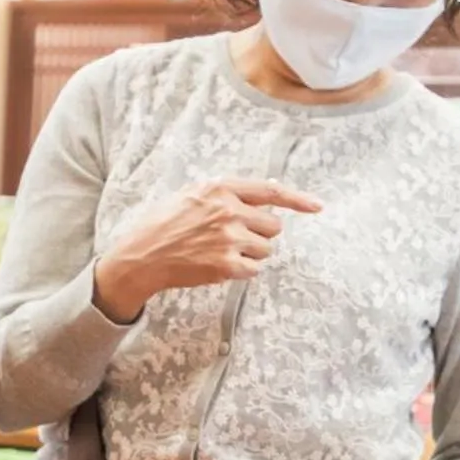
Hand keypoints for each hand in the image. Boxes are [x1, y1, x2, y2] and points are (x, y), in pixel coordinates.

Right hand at [93, 178, 323, 321]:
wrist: (141, 256)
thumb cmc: (164, 223)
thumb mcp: (192, 194)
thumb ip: (227, 192)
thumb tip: (266, 190)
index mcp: (220, 188)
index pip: (270, 191)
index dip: (298, 200)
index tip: (318, 206)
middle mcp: (228, 210)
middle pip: (273, 226)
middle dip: (260, 233)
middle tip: (235, 237)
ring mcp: (228, 239)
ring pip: (266, 249)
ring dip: (251, 254)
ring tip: (222, 252)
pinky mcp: (226, 265)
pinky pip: (254, 270)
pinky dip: (242, 271)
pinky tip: (219, 266)